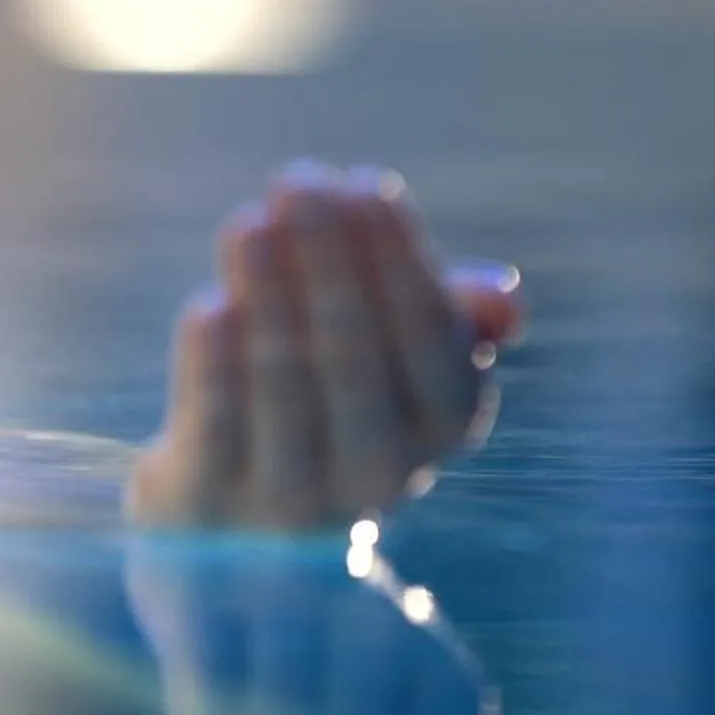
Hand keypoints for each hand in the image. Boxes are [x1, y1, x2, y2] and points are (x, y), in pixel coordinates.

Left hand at [126, 163, 522, 532]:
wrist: (237, 532)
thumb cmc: (329, 401)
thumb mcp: (394, 359)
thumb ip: (446, 318)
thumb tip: (503, 300)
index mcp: (441, 425)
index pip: (432, 340)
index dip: (398, 259)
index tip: (364, 185)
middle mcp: (380, 471)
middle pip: (355, 357)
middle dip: (328, 261)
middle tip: (299, 182)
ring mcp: (293, 497)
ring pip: (283, 389)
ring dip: (268, 298)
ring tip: (250, 224)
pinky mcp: (211, 504)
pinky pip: (218, 430)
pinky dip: (214, 368)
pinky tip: (210, 305)